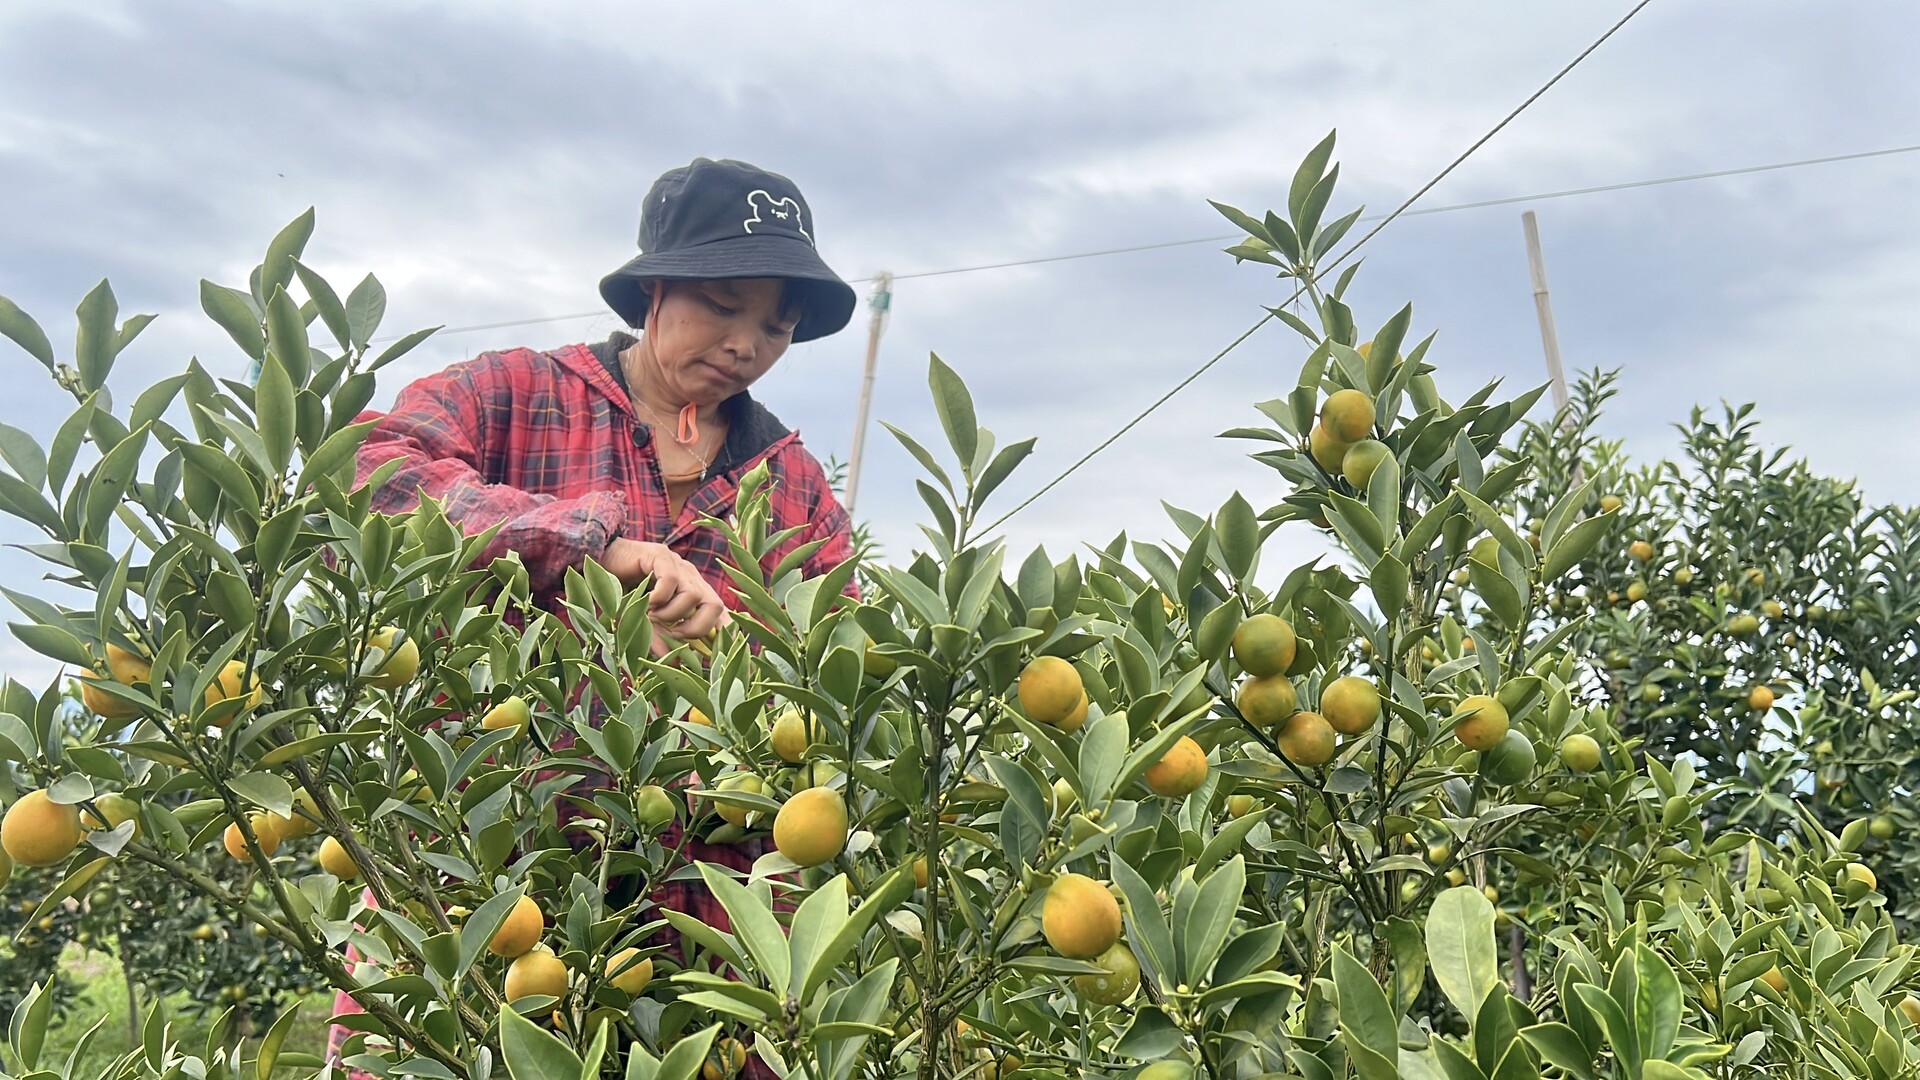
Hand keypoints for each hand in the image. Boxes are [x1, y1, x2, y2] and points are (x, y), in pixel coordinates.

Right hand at [599, 539, 731, 642]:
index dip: (724, 632)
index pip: (720, 611)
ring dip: (671, 614)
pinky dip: (659, 598)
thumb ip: (661, 640)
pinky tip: (646, 602)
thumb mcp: (646, 623)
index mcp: (694, 592)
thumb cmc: (626, 594)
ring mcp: (678, 565)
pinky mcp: (661, 555)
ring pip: (693, 596)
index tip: (715, 652)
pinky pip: (670, 581)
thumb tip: (675, 665)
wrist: (602, 563)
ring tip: (652, 615)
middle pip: (716, 605)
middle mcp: (691, 578)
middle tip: (672, 634)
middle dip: (697, 628)